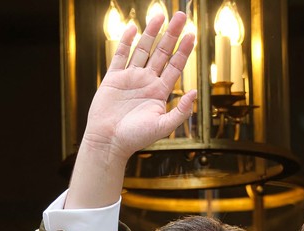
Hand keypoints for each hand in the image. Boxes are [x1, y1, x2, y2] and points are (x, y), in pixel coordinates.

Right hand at [81, 12, 197, 167]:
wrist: (108, 142)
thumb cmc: (135, 138)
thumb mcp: (162, 127)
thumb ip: (181, 112)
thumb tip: (195, 93)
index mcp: (159, 92)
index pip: (175, 66)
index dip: (184, 50)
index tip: (192, 35)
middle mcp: (146, 82)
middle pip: (162, 53)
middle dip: (172, 35)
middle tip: (181, 16)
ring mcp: (130, 78)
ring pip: (143, 50)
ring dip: (151, 33)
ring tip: (159, 15)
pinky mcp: (113, 78)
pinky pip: (120, 55)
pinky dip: (126, 42)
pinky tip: (133, 28)